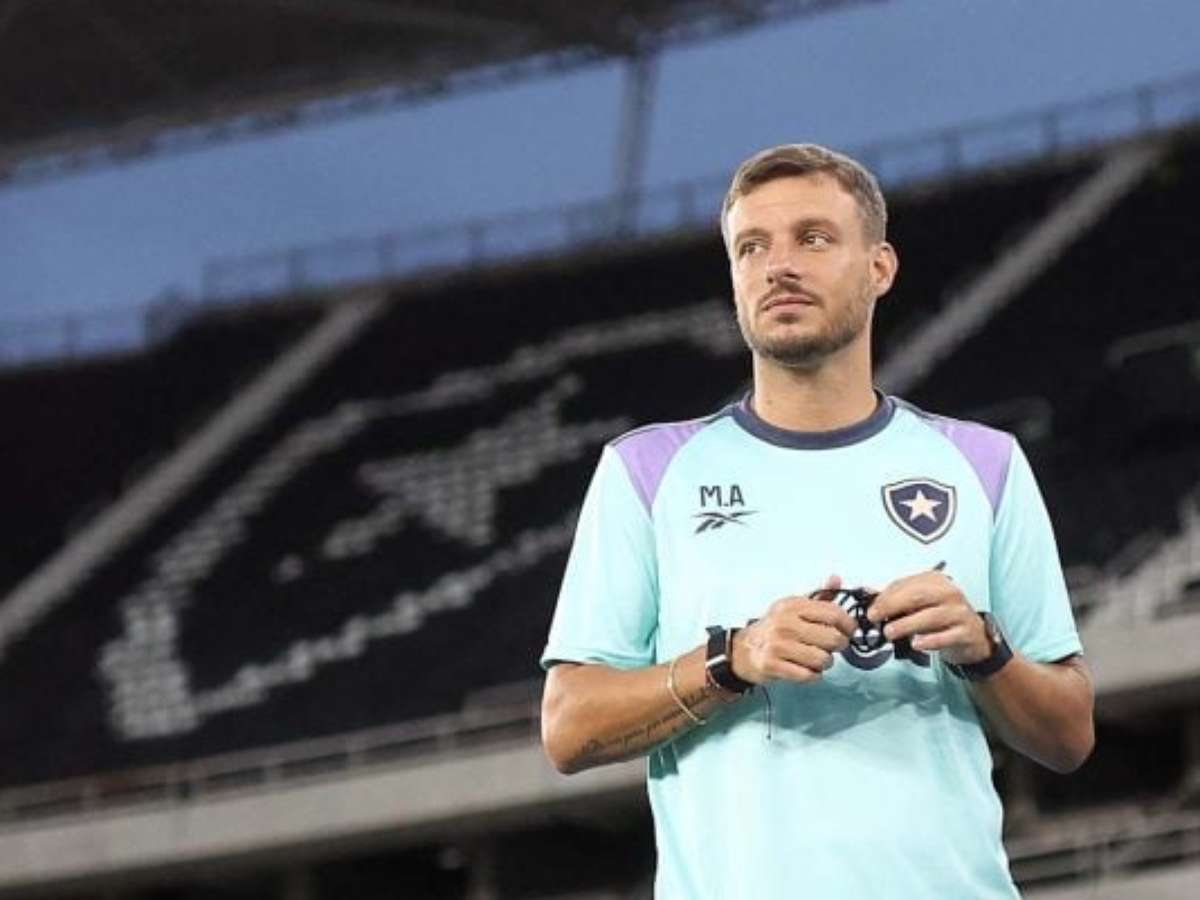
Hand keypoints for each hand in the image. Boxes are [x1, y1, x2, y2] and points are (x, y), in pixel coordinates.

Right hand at [730, 575, 857, 684]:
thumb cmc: (774, 628)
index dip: (848, 624)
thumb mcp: (794, 607)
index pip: (833, 613)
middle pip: (832, 639)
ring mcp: (777, 645)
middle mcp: (785, 623)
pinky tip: (806, 669)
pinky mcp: (772, 665)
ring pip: (823, 659)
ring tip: (817, 659)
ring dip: (825, 663)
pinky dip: (813, 675)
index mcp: (793, 606)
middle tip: (832, 647)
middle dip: (839, 646)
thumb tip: (836, 579)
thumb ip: (818, 596)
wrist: (742, 650)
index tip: (848, 631)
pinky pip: (808, 675)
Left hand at [865, 569, 989, 664]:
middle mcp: (949, 593)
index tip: (870, 609)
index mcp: (935, 581)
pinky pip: (947, 636)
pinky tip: (916, 644)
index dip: (885, 596)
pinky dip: (930, 640)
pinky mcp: (966, 633)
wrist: (973, 637)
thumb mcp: (920, 605)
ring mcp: (960, 613)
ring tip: (889, 632)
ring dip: (907, 624)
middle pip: (918, 596)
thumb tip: (870, 596)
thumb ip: (897, 599)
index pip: (907, 584)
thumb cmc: (941, 618)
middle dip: (892, 605)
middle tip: (874, 618)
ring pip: (931, 616)